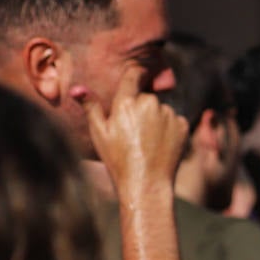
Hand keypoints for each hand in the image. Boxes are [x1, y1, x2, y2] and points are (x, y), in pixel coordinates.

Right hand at [80, 67, 187, 198]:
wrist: (146, 184)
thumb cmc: (118, 160)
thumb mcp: (99, 134)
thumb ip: (91, 107)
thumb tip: (77, 88)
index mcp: (126, 102)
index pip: (134, 75)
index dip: (135, 75)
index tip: (136, 77)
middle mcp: (149, 103)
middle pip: (146, 96)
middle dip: (141, 107)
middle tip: (134, 130)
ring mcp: (168, 114)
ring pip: (161, 109)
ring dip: (156, 118)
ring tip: (146, 141)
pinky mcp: (182, 125)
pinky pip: (175, 121)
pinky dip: (169, 129)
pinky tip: (160, 145)